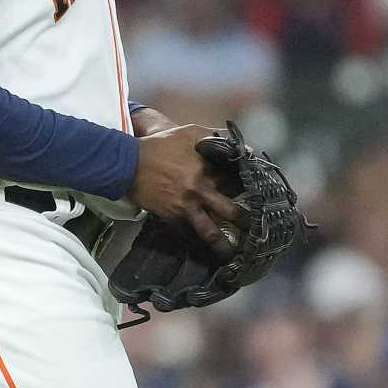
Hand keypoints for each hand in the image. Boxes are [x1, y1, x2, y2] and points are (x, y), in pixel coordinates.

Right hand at [128, 123, 244, 253]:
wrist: (127, 163)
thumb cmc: (159, 146)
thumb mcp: (188, 133)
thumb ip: (214, 136)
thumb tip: (240, 146)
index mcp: (206, 171)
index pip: (235, 183)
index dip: (248, 191)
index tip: (260, 200)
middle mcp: (199, 192)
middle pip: (230, 212)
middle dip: (245, 222)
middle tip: (255, 230)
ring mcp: (185, 207)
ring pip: (209, 232)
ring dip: (222, 245)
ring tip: (232, 254)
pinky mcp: (170, 218)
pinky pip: (186, 235)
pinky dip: (195, 244)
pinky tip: (203, 253)